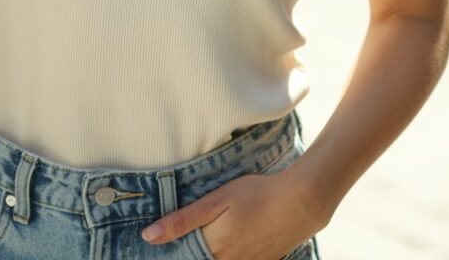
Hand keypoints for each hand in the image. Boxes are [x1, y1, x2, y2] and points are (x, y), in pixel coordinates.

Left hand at [140, 164, 320, 259]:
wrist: (300, 203)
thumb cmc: (256, 195)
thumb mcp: (216, 201)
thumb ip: (182, 220)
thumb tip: (148, 236)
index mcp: (212, 249)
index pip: (182, 257)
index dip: (170, 250)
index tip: (155, 243)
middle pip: (200, 259)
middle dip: (188, 250)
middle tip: (189, 231)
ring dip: (207, 252)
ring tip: (211, 232)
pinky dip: (226, 254)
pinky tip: (230, 239)